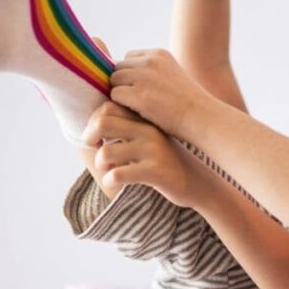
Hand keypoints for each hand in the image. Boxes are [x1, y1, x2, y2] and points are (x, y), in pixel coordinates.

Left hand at [81, 101, 215, 208]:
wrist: (199, 182)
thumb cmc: (168, 161)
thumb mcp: (151, 137)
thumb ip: (130, 127)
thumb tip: (94, 124)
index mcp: (145, 119)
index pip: (108, 106)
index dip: (93, 121)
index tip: (97, 138)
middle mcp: (148, 130)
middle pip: (102, 122)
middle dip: (89, 137)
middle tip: (95, 149)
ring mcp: (151, 151)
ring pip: (106, 152)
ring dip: (100, 163)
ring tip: (108, 169)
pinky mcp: (154, 172)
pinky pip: (117, 174)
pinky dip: (110, 180)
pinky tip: (115, 182)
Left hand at [109, 49, 211, 140]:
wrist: (201, 119)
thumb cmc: (186, 106)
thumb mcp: (171, 79)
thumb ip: (150, 75)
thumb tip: (120, 78)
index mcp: (159, 54)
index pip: (128, 58)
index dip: (130, 76)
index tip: (141, 91)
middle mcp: (150, 61)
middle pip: (118, 68)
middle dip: (122, 84)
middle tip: (134, 102)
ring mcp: (144, 76)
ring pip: (114, 81)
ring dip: (120, 96)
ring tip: (136, 109)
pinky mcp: (138, 94)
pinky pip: (115, 96)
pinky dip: (121, 106)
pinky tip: (136, 115)